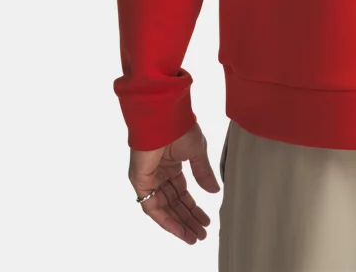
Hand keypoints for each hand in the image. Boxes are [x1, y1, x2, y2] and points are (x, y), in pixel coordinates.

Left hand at [128, 121, 220, 243]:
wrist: (165, 118)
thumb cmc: (180, 128)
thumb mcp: (197, 153)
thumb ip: (203, 173)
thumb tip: (214, 191)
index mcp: (172, 166)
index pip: (182, 194)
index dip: (194, 208)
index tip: (206, 220)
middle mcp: (160, 175)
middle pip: (174, 204)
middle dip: (188, 220)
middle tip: (201, 234)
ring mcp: (149, 179)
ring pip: (164, 209)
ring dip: (178, 224)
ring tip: (193, 237)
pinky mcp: (140, 182)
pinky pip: (152, 207)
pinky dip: (165, 220)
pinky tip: (179, 230)